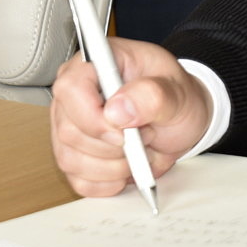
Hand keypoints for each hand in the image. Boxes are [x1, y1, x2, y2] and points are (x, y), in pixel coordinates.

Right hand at [50, 38, 215, 198]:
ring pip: (71, 159)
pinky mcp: (73, 154)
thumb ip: (152, 95)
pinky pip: (79, 180)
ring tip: (139, 151)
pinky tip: (126, 169)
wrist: (178, 119)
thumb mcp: (177, 91)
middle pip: (70, 131)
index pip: (70, 88)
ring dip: (113, 167)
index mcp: (96, 64)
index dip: (93, 118)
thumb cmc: (175, 97)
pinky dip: (107, 182)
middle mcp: (74, 94)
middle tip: (145, 136)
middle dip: (113, 147)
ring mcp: (69, 125)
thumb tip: (117, 109)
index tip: (124, 134)